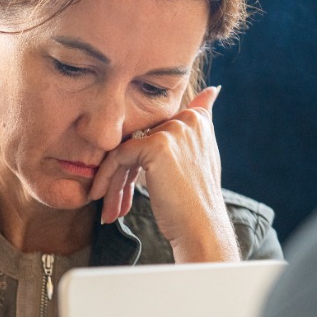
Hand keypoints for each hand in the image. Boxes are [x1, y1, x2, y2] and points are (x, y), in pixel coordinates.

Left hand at [89, 86, 239, 261]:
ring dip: (113, 184)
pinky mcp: (157, 145)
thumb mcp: (201, 157)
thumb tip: (212, 89)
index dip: (137, 164)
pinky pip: (118, 157)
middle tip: (116, 206)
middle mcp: (188, 119)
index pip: (151, 135)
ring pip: (126, 153)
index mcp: (197, 120)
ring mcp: (173, 130)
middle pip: (137, 144)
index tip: (125, 189)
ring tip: (110, 211)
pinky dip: (106, 180)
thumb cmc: (195, 202)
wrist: (200, 227)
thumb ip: (200, 123)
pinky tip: (103, 202)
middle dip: (122, 178)